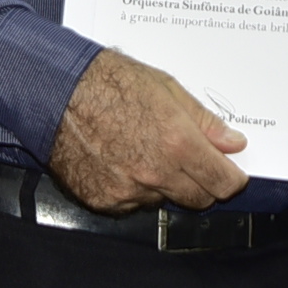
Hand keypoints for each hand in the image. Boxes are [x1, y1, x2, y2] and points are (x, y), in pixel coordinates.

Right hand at [50, 49, 248, 212]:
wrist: (55, 91)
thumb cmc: (107, 82)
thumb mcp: (166, 88)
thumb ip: (204, 121)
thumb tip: (232, 142)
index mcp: (177, 143)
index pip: (224, 183)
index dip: (232, 178)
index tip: (229, 173)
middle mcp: (155, 173)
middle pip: (199, 200)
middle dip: (202, 183)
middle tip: (189, 160)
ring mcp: (128, 190)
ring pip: (165, 202)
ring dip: (166, 185)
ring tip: (146, 152)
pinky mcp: (104, 200)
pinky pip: (132, 204)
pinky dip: (135, 189)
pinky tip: (122, 161)